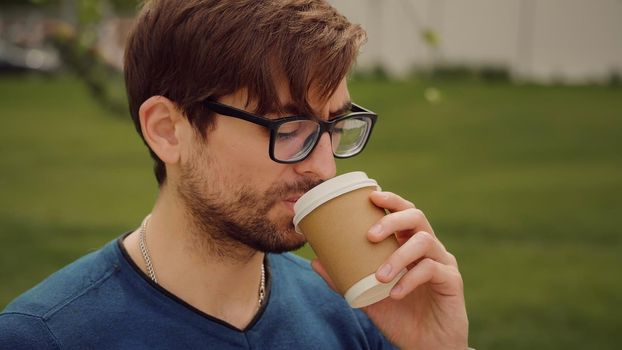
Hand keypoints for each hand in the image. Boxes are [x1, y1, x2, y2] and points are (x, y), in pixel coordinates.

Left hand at [311, 191, 468, 349]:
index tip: (371, 196)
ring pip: (425, 241)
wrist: (425, 346)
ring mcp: (442, 262)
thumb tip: (315, 261)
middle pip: (417, 216)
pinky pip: (432, 270)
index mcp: (408, 244)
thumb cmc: (399, 316)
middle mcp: (428, 248)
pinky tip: (395, 293)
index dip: (390, 200)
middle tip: (370, 235)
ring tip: (380, 276)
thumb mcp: (367, 296)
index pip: (403, 212)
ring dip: (399, 256)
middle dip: (392, 219)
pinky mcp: (452, 280)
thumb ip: (345, 279)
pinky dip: (410, 279)